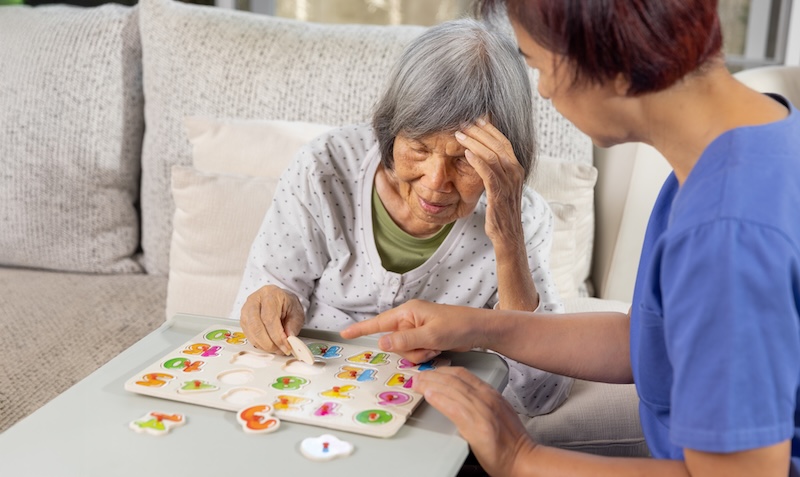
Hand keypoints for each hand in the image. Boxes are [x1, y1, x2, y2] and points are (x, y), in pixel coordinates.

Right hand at [239, 285, 304, 354]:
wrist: (279, 299)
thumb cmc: (287, 304)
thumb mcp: (296, 312)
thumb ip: (293, 325)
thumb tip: (288, 340)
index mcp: (269, 294)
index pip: (270, 319)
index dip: (277, 336)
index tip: (286, 347)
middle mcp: (254, 300)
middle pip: (256, 326)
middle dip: (269, 343)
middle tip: (280, 351)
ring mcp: (246, 309)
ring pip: (250, 332)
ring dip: (263, 345)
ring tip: (276, 349)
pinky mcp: (243, 319)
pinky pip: (248, 334)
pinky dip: (258, 343)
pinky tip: (268, 345)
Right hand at [340, 299, 489, 363]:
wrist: (478, 329)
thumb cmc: (458, 326)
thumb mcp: (430, 335)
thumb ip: (404, 340)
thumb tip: (381, 342)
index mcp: (407, 312)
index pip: (378, 322)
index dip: (360, 329)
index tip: (344, 333)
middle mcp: (409, 320)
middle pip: (394, 343)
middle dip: (409, 350)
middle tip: (428, 346)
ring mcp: (416, 330)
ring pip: (405, 351)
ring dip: (420, 354)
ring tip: (436, 347)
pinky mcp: (424, 338)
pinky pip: (416, 353)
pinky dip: (426, 355)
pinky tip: (438, 349)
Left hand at [413, 367, 535, 476]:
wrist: (524, 458)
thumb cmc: (512, 440)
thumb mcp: (499, 410)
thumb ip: (483, 400)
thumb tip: (464, 396)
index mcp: (491, 393)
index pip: (463, 374)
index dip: (443, 370)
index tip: (430, 372)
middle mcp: (486, 397)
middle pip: (454, 379)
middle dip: (432, 375)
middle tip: (417, 376)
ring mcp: (481, 410)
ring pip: (451, 389)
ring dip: (430, 384)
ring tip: (417, 384)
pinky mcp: (476, 425)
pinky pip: (454, 407)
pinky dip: (440, 399)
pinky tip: (429, 395)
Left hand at [455, 118, 524, 244]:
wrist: (508, 235)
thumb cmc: (501, 211)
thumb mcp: (501, 186)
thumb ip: (495, 171)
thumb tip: (481, 156)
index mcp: (516, 168)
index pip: (503, 141)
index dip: (489, 129)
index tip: (474, 120)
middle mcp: (515, 172)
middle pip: (498, 144)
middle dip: (479, 131)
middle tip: (463, 123)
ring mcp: (509, 183)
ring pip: (492, 155)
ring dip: (474, 143)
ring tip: (459, 135)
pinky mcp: (499, 193)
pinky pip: (488, 173)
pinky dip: (477, 161)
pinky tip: (466, 153)